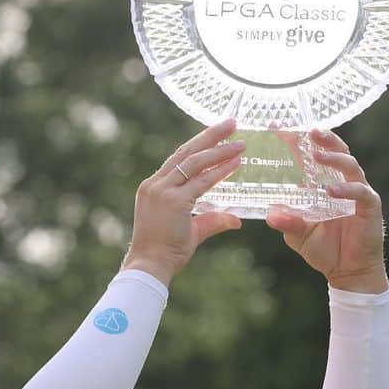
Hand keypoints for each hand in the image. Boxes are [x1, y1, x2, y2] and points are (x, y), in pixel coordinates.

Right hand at [123, 118, 243, 285]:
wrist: (148, 265)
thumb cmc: (164, 251)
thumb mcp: (190, 230)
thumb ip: (212, 220)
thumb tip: (235, 219)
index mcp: (153, 187)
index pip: (177, 158)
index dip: (198, 144)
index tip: (216, 134)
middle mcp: (155, 184)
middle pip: (186, 151)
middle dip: (210, 136)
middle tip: (231, 122)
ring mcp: (162, 191)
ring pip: (194, 162)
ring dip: (219, 150)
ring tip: (240, 142)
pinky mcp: (174, 202)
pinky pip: (201, 182)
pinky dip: (220, 171)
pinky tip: (236, 162)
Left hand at [266, 129, 388, 293]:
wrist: (347, 272)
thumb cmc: (324, 249)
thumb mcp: (297, 235)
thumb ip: (287, 222)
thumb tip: (271, 213)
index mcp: (320, 185)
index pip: (307, 157)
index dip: (294, 141)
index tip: (276, 127)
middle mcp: (340, 183)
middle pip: (335, 152)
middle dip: (323, 139)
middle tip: (309, 130)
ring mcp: (357, 192)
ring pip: (350, 165)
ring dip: (334, 158)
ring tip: (317, 155)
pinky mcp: (370, 207)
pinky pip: (360, 192)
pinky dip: (346, 189)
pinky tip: (331, 190)